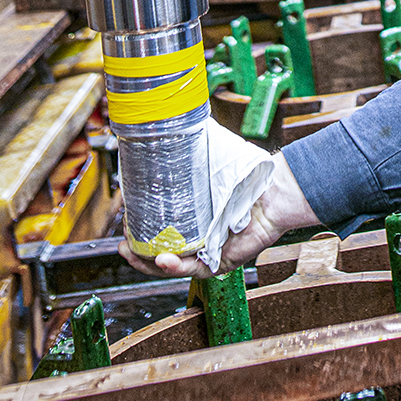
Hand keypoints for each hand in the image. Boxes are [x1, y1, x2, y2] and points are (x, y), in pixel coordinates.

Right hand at [117, 152, 319, 277]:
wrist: (277, 189)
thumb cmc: (247, 177)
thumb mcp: (210, 167)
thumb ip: (189, 158)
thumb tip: (167, 132)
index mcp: (194, 221)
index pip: (161, 232)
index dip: (141, 233)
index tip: (125, 224)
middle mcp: (201, 239)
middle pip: (162, 253)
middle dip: (138, 253)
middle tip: (123, 244)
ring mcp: (211, 252)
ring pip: (175, 265)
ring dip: (149, 263)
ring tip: (132, 253)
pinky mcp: (224, 261)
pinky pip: (197, 268)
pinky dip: (177, 266)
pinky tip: (162, 259)